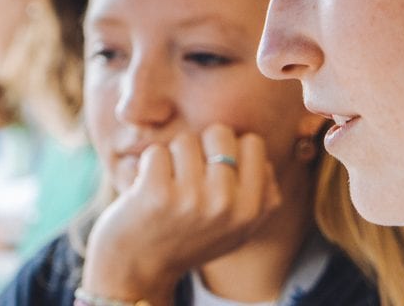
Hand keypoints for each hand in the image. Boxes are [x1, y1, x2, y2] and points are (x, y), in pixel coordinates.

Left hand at [81, 124, 280, 303]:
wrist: (139, 270)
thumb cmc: (189, 240)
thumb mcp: (238, 228)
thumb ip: (260, 195)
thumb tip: (265, 158)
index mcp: (253, 209)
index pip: (252, 143)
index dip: (230, 151)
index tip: (214, 175)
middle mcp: (228, 204)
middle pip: (221, 133)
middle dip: (202, 147)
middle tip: (189, 176)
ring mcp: (194, 199)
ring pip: (186, 140)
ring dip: (173, 158)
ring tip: (168, 187)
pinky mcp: (158, 193)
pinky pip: (157, 152)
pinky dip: (147, 166)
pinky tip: (147, 191)